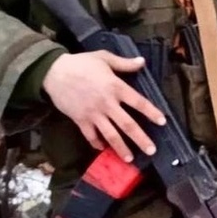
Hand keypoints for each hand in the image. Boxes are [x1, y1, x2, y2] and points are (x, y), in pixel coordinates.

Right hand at [42, 51, 165, 160]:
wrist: (54, 72)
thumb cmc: (81, 63)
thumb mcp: (104, 58)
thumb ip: (124, 63)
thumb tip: (142, 61)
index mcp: (115, 86)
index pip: (138, 102)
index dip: (151, 112)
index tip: (162, 122)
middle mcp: (107, 103)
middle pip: (127, 124)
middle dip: (140, 139)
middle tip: (151, 150)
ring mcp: (93, 114)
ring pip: (111, 135)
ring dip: (121, 148)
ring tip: (130, 159)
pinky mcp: (80, 120)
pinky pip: (91, 136)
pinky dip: (97, 144)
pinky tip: (103, 149)